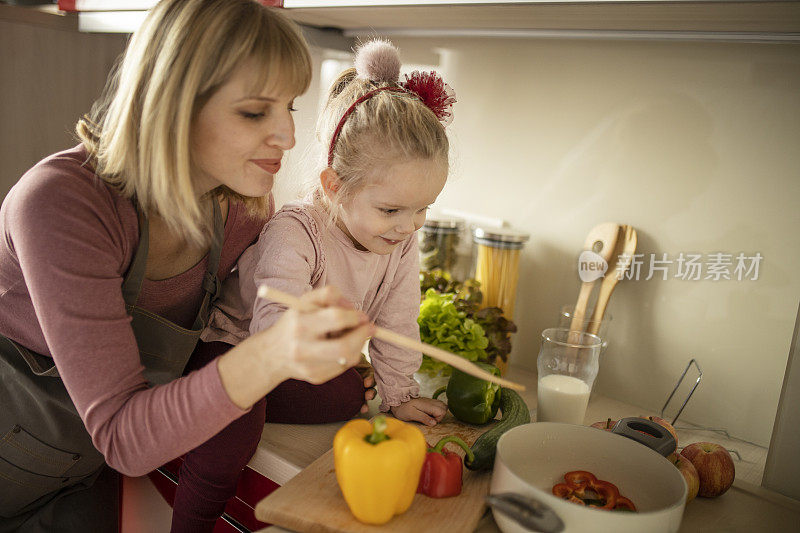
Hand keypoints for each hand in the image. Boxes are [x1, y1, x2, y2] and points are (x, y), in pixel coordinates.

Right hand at [219, 286, 374, 408]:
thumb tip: (354, 309)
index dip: (354, 316)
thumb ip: (328, 295)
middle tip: (370, 328)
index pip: (335, 318)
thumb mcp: (304, 302)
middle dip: (362, 336)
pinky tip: (341, 348)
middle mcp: (301, 348)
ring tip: (352, 335)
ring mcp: (308, 366)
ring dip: (358, 345)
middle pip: (343, 347)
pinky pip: (343, 367)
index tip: (362, 315)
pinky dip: (349, 355)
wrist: (272, 354)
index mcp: (299, 324)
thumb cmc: (294, 323)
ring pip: (348, 358)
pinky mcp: (315, 378)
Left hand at [390, 398, 446, 426]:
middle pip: (444, 408)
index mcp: (427, 405)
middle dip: (440, 416)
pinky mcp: (428, 402)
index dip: (438, 419)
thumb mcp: (411, 414)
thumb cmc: (402, 409)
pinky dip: (436, 410)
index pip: (442, 411)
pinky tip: (429, 414)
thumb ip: (423, 418)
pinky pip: (437, 405)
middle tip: (431, 420)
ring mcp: (430, 401)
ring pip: (442, 406)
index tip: (430, 421)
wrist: (397, 401)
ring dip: (439, 413)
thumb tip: (434, 423)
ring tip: (430, 417)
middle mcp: (430, 402)